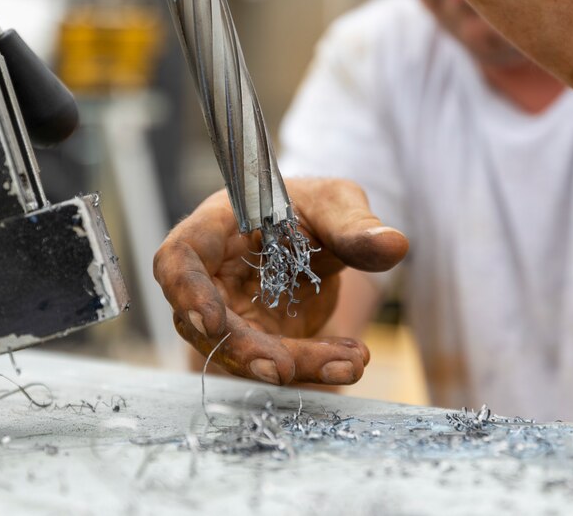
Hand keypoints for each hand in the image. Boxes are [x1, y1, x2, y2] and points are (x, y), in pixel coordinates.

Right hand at [154, 178, 408, 385]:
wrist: (323, 238)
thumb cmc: (312, 208)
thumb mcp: (338, 203)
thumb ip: (357, 226)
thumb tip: (394, 245)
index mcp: (215, 229)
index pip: (178, 258)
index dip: (185, 292)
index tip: (210, 322)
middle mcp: (213, 277)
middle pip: (206, 324)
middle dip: (246, 351)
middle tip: (287, 370)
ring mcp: (232, 315)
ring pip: (245, 353)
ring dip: (295, 364)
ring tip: (350, 363)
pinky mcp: (258, 341)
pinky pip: (278, 362)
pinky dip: (315, 368)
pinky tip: (352, 360)